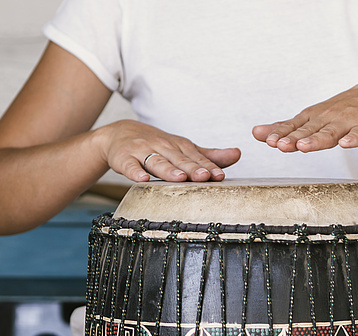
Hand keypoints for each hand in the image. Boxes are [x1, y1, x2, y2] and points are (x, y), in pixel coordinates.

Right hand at [97, 120, 240, 181]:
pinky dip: (135, 172)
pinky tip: (142, 179)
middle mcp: (163, 147)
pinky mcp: (124, 158)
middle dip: (192, 169)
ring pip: (157, 162)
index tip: (220, 176)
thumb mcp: (183, 149)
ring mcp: (143, 151)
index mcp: (179, 146)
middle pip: (179, 160)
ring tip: (179, 178)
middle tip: (205, 177)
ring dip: (168, 170)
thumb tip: (238, 154)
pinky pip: (130, 166)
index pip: (196, 158)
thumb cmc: (158, 146)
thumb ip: (209, 156)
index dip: (208, 167)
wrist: (119, 134)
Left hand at [252, 84, 357, 152]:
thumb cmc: (336, 113)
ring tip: (305, 147)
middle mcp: (327, 118)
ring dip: (317, 139)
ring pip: (330, 132)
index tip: (269, 140)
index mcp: (312, 118)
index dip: (281, 133)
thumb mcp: (310, 119)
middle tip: (280, 145)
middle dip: (294, 138)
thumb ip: (285, 128)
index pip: (293, 126)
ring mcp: (346, 123)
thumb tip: (256, 133)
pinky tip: (346, 144)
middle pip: (309, 131)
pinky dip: (353, 139)